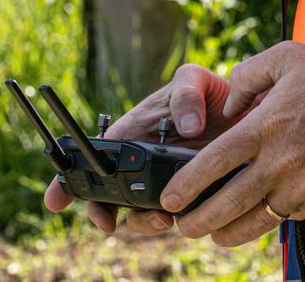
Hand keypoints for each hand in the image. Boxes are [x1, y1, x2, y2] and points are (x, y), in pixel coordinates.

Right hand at [43, 64, 240, 234]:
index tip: (56, 200)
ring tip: (162, 218)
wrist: (248, 112)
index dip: (68, 182)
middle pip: (111, 198)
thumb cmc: (212, 93)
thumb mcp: (193, 80)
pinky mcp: (193, 198)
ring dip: (143, 224)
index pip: (92, 161)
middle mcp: (144, 165)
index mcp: (133, 136)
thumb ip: (185, 94)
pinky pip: (179, 219)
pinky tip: (192, 215)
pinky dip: (179, 223)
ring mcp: (168, 184)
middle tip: (111, 220)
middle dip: (104, 214)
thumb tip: (188, 128)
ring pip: (142, 216)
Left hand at [159, 41, 304, 246]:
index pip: (213, 164)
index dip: (186, 186)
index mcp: (265, 127)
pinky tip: (261, 214)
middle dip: (198, 222)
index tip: (171, 198)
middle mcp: (280, 162)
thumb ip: (248, 74)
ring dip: (229, 233)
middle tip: (182, 227)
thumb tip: (227, 104)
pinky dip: (270, 218)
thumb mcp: (288, 57)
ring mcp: (302, 187)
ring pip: (256, 222)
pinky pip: (287, 217)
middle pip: (227, 204)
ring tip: (215, 234)